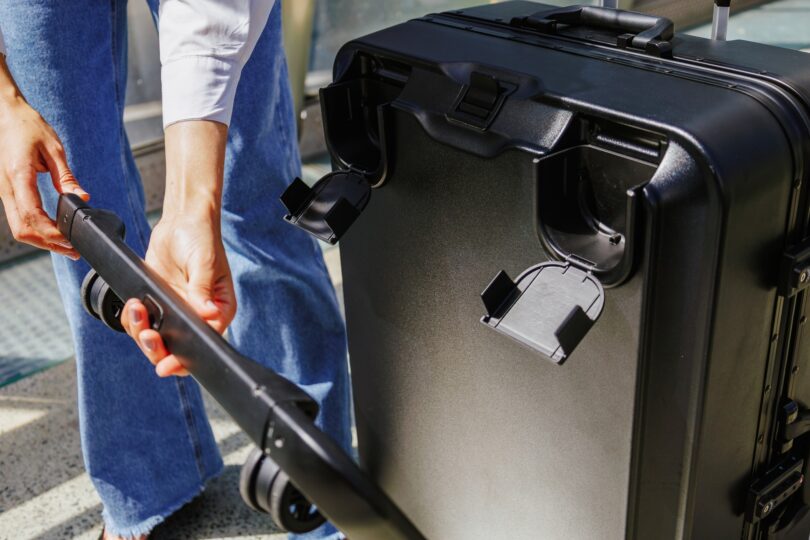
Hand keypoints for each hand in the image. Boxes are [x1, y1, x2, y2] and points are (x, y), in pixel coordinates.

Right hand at [0, 56, 87, 258]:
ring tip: (67, 245)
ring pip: (18, 227)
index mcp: (18, 176)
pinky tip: (53, 231)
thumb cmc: (29, 126)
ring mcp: (4, 191)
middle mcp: (7, 187)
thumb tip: (82, 198)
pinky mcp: (7, 191)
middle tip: (72, 250)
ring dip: (41, 240)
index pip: (32, 215)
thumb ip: (67, 177)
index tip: (70, 240)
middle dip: (47, 243)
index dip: (51, 232)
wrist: (6, 114)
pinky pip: (18, 217)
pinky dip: (35, 229)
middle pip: (23, 229)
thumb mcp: (54, 149)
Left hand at [120, 214, 235, 376]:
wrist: (182, 221)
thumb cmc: (202, 238)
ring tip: (137, 308)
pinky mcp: (158, 302)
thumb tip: (207, 313)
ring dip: (141, 331)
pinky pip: (142, 322)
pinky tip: (133, 304)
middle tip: (148, 335)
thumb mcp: (204, 263)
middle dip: (157, 348)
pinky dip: (133, 318)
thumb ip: (202, 289)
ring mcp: (176, 311)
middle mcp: (197, 316)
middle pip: (176, 349)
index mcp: (218, 311)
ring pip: (156, 339)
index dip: (183, 360)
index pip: (203, 343)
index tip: (166, 365)